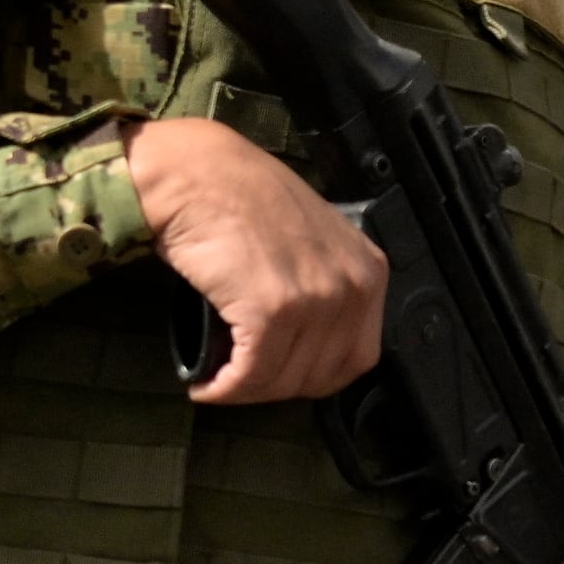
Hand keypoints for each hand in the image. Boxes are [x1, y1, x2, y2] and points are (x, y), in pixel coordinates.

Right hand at [123, 115, 386, 402]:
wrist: (195, 173)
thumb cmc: (239, 199)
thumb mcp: (310, 242)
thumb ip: (322, 288)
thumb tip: (303, 349)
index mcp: (369, 270)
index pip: (355, 358)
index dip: (309, 377)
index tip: (274, 376)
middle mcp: (353, 285)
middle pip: (319, 376)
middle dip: (273, 387)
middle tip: (237, 380)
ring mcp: (317, 297)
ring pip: (283, 379)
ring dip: (245, 390)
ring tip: (218, 378)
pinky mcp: (273, 308)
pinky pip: (252, 374)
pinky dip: (225, 388)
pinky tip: (207, 384)